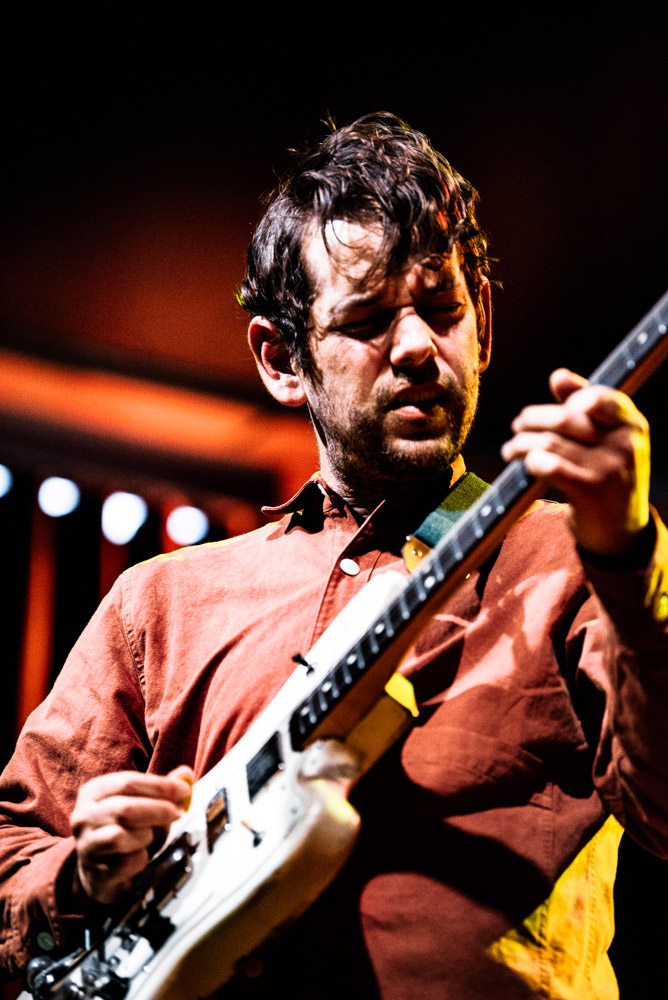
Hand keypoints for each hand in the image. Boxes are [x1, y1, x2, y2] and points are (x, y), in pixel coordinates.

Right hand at [70, 766, 193, 903]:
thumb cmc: (128, 830)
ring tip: (150, 837)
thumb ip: (164, 788)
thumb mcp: (144, 803)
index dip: (159, 786)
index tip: (184, 791)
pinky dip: (141, 859)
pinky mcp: (94, 873)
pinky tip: (142, 858)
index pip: (127, 782)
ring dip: (146, 835)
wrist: (103, 872)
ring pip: (119, 836)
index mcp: (93, 792)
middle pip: (124, 809)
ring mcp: (86, 846)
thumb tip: (186, 774)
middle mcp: (83, 816)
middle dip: (158, 810)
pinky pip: (125, 863)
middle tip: (178, 813)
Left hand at [501, 368, 650, 558]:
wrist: (621, 532)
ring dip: (520, 443)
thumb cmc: (607, 476)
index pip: (603, 397)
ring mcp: (608, 469)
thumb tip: (558, 376)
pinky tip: (521, 463)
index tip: (560, 406)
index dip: (575, 396)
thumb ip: (586, 404)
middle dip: (533, 419)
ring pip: (548, 442)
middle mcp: (625, 445)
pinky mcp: (589, 491)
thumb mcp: (608, 440)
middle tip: (518, 425)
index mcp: (633, 425)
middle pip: (565, 418)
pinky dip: (527, 460)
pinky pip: (546, 464)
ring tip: (511, 449)